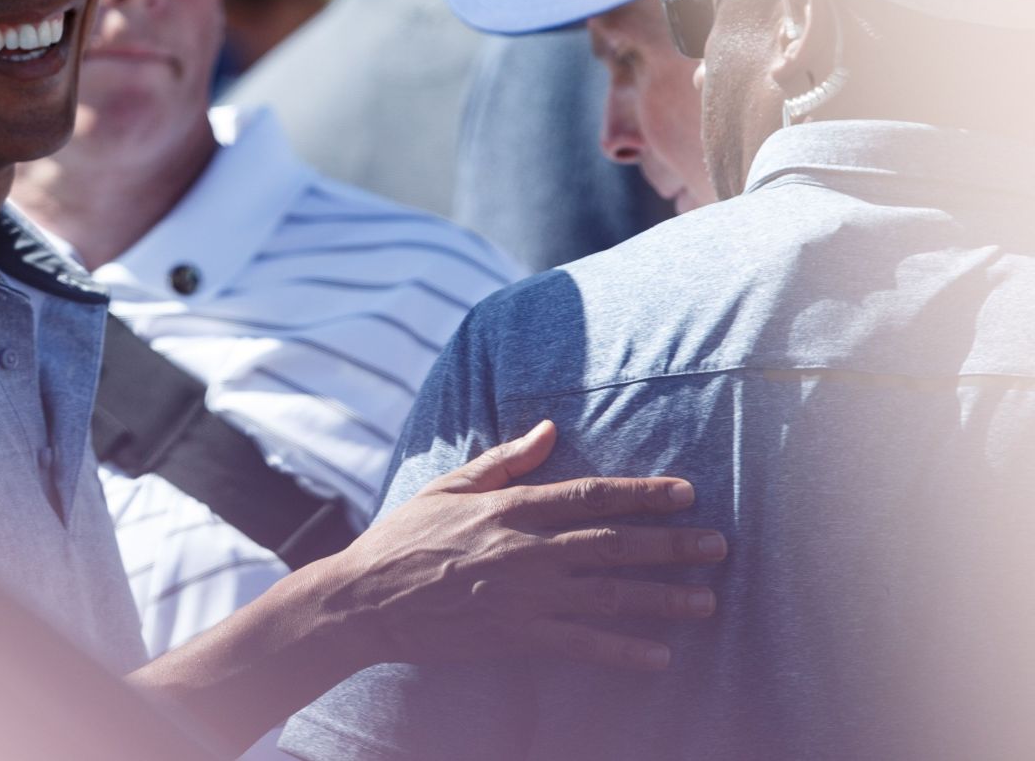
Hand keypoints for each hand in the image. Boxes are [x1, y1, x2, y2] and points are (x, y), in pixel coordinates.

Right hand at [324, 420, 723, 672]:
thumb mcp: (449, 485)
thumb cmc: (404, 537)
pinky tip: (660, 657)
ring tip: (706, 601)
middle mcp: (525, 549)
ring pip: (608, 594)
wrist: (367, 599)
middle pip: (613, 543)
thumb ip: (504, 459)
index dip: (642, 493)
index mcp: (510, 507)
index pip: (590, 495)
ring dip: (663, 597)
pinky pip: (583, 644)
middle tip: (719, 546)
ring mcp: (525, 596)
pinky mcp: (517, 637)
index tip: (686, 493)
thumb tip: (549, 428)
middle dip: (670, 545)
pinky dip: (624, 651)